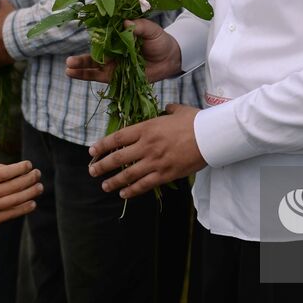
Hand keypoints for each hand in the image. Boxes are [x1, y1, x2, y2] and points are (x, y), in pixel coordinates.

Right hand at [0, 161, 42, 230]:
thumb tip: (16, 168)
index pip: (4, 173)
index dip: (20, 168)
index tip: (29, 164)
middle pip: (13, 186)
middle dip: (29, 179)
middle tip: (38, 174)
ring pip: (14, 200)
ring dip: (30, 193)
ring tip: (40, 187)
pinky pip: (11, 214)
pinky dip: (24, 208)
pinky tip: (32, 203)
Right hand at [65, 18, 182, 83]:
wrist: (170, 57)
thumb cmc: (160, 40)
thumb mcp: (151, 30)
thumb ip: (139, 26)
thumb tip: (125, 22)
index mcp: (118, 36)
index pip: (102, 36)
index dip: (94, 37)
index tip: (86, 38)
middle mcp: (112, 50)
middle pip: (94, 53)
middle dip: (81, 58)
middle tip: (69, 61)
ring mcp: (113, 63)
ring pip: (93, 66)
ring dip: (80, 68)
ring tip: (68, 68)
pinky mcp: (116, 76)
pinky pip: (99, 76)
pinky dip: (87, 76)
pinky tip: (74, 75)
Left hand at [88, 104, 204, 198]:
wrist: (210, 136)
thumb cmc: (195, 121)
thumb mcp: (177, 111)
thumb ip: (167, 111)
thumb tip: (165, 109)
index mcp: (147, 128)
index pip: (118, 138)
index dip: (102, 145)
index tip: (93, 151)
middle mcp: (147, 145)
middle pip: (118, 158)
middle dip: (101, 166)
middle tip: (92, 171)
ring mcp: (155, 161)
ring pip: (128, 175)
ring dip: (113, 181)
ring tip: (104, 186)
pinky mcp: (165, 174)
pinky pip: (144, 185)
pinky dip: (132, 191)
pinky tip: (124, 194)